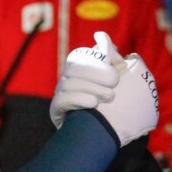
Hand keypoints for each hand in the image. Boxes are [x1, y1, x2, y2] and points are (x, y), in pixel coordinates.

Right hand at [50, 31, 158, 146]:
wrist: (98, 135)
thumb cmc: (107, 104)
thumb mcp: (111, 80)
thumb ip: (110, 59)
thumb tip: (101, 36)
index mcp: (78, 68)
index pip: (81, 55)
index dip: (96, 55)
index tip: (112, 58)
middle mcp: (66, 79)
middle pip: (76, 69)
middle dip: (97, 72)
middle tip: (116, 81)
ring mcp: (59, 93)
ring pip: (70, 83)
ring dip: (92, 88)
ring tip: (110, 96)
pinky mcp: (56, 109)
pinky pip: (62, 100)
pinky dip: (79, 99)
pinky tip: (93, 103)